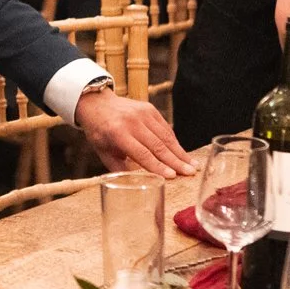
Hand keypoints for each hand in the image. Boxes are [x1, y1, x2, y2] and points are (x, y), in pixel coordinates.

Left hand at [77, 89, 196, 177]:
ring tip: (193, 165)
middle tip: (190, 173)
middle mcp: (132, 122)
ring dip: (180, 152)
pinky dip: (174, 141)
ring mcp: (143, 113)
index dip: (158, 166)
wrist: (97, 104)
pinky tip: (182, 153)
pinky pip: (165, 128)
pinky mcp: (150, 109)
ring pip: (166, 136)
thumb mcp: (104, 152)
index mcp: (118, 134)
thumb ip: (120, 169)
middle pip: (158, 145)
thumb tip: (138, 184)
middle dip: (176, 161)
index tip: (173, 176)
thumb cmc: (99, 132)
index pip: (142, 153)